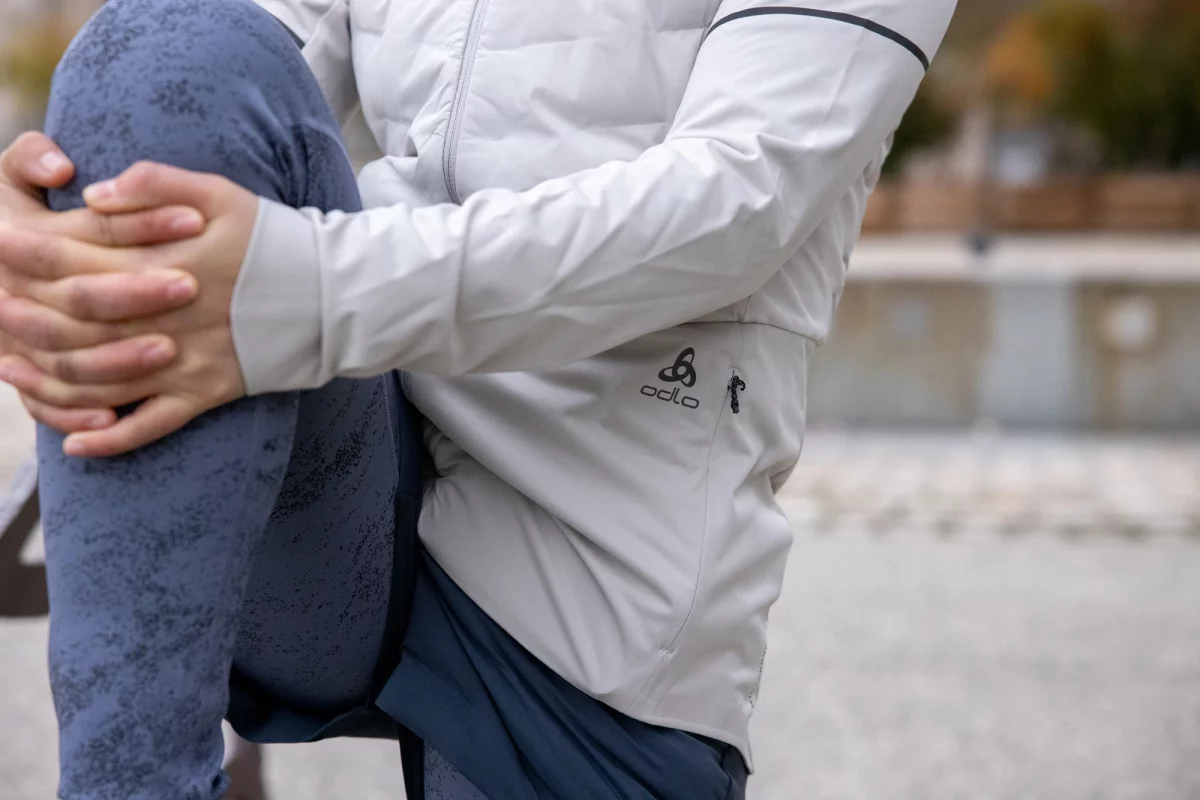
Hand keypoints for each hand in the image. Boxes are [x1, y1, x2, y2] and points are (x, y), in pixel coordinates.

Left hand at [0, 160, 258, 456]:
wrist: (333, 297)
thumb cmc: (273, 240)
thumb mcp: (220, 193)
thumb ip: (156, 183)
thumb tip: (94, 196)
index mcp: (164, 265)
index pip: (76, 259)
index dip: (26, 250)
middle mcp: (165, 319)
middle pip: (72, 324)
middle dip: (18, 315)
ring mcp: (183, 364)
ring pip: (98, 381)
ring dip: (46, 380)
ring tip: (8, 368)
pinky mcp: (205, 394)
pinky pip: (149, 427)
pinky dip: (110, 440)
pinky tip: (76, 442)